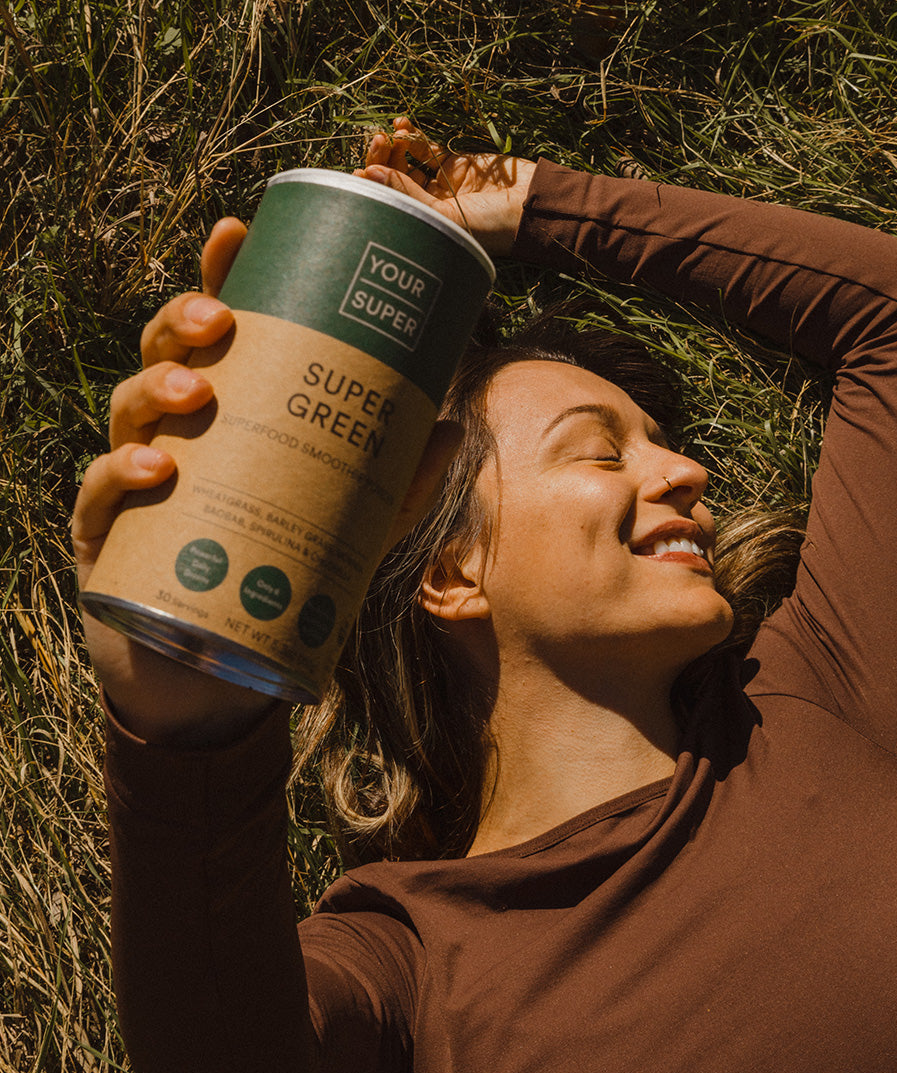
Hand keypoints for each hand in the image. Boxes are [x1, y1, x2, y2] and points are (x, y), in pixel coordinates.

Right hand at [73, 217, 462, 744]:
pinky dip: (120, 476)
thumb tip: (450, 423)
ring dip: (156, 387)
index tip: (238, 231)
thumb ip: (396, 481)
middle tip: (218, 319)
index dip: (220, 277)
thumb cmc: (277, 575)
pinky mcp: (108, 539)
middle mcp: (175, 436)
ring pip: (126, 412)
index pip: (218, 336)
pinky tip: (158, 468)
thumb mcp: (348, 524)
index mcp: (227, 417)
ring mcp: (134, 483)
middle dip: (182, 323)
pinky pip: (100, 496)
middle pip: (165, 357)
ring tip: (196, 389)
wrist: (219, 669)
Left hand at [355, 116, 535, 257]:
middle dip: (382, 158)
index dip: (372, 185)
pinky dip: (414, 137)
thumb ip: (407, 194)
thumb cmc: (492, 227)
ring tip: (394, 131)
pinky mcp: (456, 165)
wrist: (532, 209)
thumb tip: (366, 172)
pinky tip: (404, 125)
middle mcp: (428, 206)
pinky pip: (428, 149)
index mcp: (423, 226)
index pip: (387, 203)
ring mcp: (441, 184)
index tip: (362, 168)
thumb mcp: (446, 216)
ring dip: (396, 145)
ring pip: (407, 161)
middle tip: (378, 140)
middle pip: (394, 180)